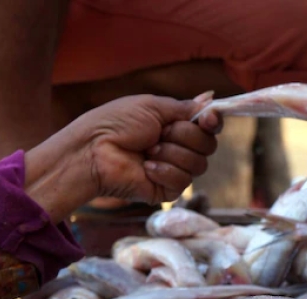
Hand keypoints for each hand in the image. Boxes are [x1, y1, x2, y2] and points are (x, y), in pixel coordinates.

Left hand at [25, 94, 221, 221]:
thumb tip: (210, 99)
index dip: (213, 122)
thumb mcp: (152, 106)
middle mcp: (177, 148)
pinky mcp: (165, 191)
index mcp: (174, 126)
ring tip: (147, 151)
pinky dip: (164, 171)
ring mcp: (172, 170)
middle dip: (185, 135)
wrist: (94, 151)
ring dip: (172, 153)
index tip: (207, 118)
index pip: (209, 127)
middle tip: (159, 133)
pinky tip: (146, 168)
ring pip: (198, 164)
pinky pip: (183, 182)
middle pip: (208, 145)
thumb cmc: (116, 124)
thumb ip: (184, 107)